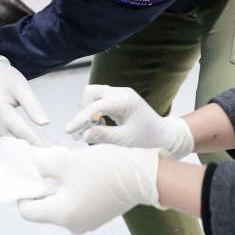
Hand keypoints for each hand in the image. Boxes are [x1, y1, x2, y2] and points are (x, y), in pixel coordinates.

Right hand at [0, 55, 48, 144]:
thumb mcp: (22, 87)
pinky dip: (19, 141)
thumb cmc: (5, 78)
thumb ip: (33, 106)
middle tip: (51, 150)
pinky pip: (6, 138)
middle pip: (13, 140)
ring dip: (26, 146)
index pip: (19, 130)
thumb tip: (45, 124)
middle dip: (32, 147)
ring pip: (10, 142)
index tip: (48, 149)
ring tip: (45, 148)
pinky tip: (32, 142)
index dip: (34, 140)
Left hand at [16, 144, 163, 234]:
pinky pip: (77, 202)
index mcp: (62, 215)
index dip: (22, 190)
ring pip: (62, 202)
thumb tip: (30, 164)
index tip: (24, 172)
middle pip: (45, 206)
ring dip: (57, 184)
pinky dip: (72, 188)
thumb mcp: (68, 161)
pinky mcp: (99, 215)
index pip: (27, 210)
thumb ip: (43, 164)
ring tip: (61, 161)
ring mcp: (87, 221)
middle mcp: (73, 225)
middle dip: (41, 183)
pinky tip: (77, 169)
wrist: (144, 175)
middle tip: (41, 162)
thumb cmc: (103, 168)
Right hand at [67, 85, 193, 158]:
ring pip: (93, 96)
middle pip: (91, 92)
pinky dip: (96, 113)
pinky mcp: (118, 100)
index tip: (69, 131)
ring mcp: (120, 95)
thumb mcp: (126, 141)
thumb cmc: (149, 139)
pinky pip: (99, 101)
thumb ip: (104, 136)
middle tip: (89, 129)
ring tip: (97, 129)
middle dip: (85, 110)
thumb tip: (84, 133)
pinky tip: (103, 127)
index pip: (96, 105)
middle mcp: (121, 93)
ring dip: (89, 111)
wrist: (165, 136)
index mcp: (125, 100)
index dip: (81, 117)